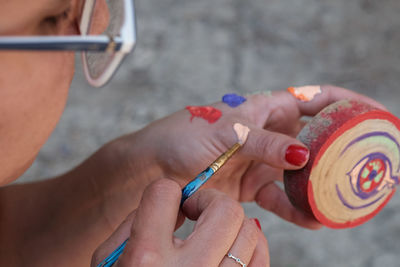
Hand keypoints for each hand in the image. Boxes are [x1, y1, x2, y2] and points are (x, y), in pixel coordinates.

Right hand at [91, 179, 268, 266]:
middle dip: (210, 201)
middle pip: (224, 209)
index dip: (168, 194)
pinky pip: (261, 260)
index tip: (171, 207)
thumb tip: (175, 202)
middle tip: (197, 212)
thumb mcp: (110, 263)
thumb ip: (135, 225)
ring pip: (250, 231)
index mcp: (146, 259)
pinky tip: (231, 249)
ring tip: (214, 233)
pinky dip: (251, 246)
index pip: (164, 193)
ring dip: (232, 224)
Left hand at [113, 85, 385, 228]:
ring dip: (321, 185)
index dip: (343, 103)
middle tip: (361, 165)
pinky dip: (297, 208)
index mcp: (263, 110)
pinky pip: (282, 198)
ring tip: (341, 199)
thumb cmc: (182, 137)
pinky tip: (312, 217)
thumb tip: (300, 151)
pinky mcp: (252, 187)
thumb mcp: (223, 132)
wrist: (154, 169)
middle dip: (339, 151)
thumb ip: (261, 141)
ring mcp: (262, 162)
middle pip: (313, 139)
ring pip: (301, 172)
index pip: (311, 100)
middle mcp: (267, 135)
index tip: (372, 113)